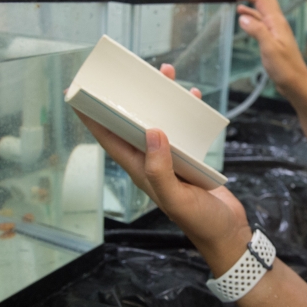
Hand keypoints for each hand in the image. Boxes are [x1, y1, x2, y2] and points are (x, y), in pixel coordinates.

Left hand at [73, 64, 251, 268]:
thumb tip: (153, 133)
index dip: (93, 119)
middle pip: (134, 124)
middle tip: (129, 73)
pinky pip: (184, 129)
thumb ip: (161, 169)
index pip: (110, 140)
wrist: (228, 233)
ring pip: (160, 122)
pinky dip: (187, 113)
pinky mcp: (191, 159)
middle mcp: (152, 162)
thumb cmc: (200, 222)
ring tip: (167, 75)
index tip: (79, 95)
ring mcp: (172, 160)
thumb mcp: (176, 198)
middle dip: (129, 99)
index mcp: (141, 170)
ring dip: (161, 100)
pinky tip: (194, 99)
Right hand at [223, 0, 306, 97]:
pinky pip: (260, 18)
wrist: (296, 83)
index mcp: (276, 22)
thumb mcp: (270, 50)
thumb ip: (257, 31)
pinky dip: (250, 11)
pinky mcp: (273, 36)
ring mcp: (275, 28)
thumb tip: (243, 16)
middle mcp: (277, 21)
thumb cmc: (286, 69)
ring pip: (261, 5)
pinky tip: (241, 13)